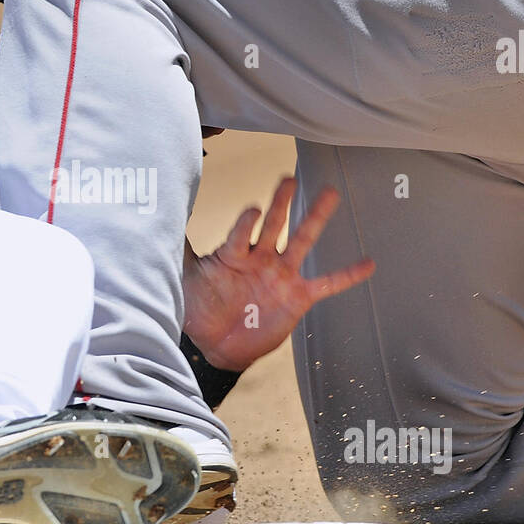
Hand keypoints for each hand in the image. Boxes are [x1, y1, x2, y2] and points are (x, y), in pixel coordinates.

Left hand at [182, 177, 374, 372]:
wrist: (215, 346)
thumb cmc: (199, 307)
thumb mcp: (186, 278)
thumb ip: (180, 249)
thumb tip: (154, 219)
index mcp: (233, 252)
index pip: (242, 230)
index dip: (248, 220)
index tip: (253, 209)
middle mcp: (260, 257)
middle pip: (273, 223)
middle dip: (281, 201)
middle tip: (288, 177)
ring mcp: (281, 275)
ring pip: (301, 241)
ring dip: (315, 217)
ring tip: (329, 193)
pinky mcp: (298, 297)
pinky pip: (327, 284)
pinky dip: (348, 274)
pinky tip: (369, 262)